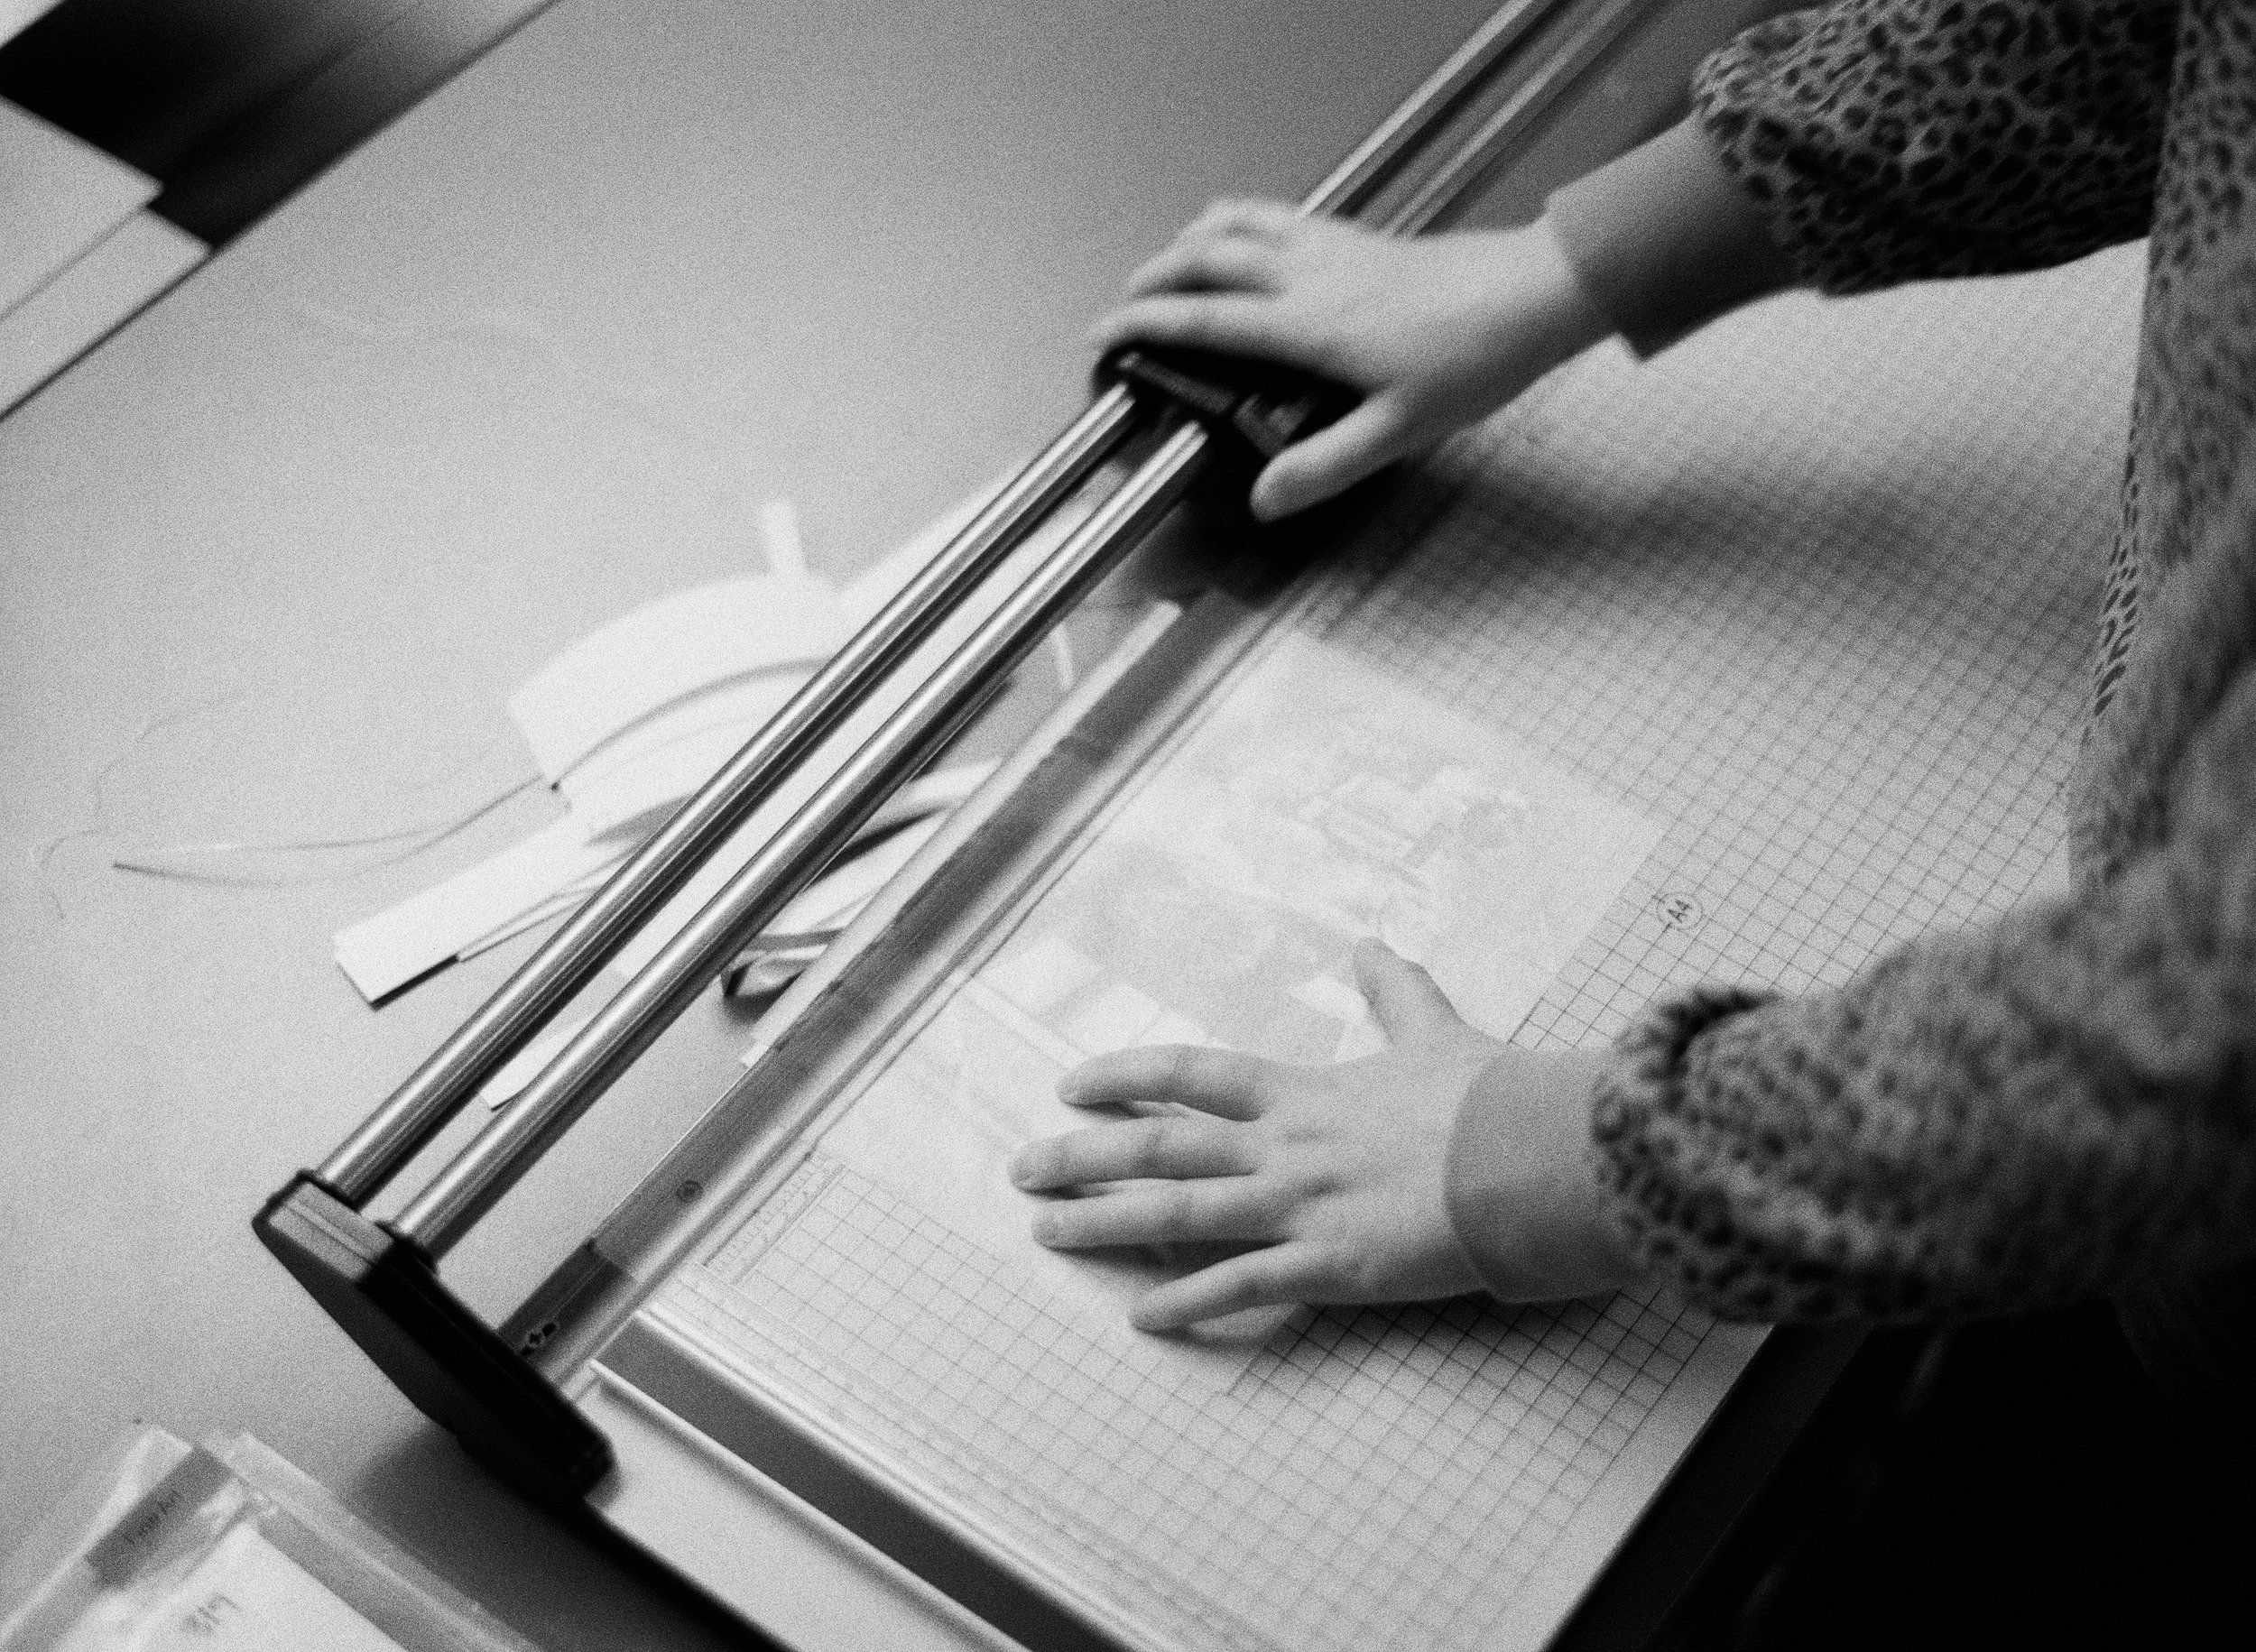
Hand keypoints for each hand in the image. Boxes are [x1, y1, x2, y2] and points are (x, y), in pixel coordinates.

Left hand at [1008, 940, 1633, 1330]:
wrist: (1533, 1154)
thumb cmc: (1488, 1097)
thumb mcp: (1434, 1031)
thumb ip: (1396, 990)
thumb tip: (1372, 942)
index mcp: (1302, 1091)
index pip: (1191, 1074)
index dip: (1125, 1077)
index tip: (1072, 1085)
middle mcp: (1284, 1147)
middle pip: (1160, 1147)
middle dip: (1082, 1156)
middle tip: (1022, 1169)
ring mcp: (1300, 1208)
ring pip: (1178, 1215)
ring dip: (1106, 1225)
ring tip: (1047, 1233)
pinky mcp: (1331, 1265)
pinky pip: (1244, 1287)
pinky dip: (1190, 1303)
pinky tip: (1143, 1319)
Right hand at [1091, 201, 1609, 518]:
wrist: (1538, 293)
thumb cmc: (1475, 358)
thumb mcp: (1400, 431)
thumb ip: (1325, 465)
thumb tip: (1264, 499)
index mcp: (1310, 325)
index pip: (1206, 320)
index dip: (1146, 325)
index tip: (1104, 334)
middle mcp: (1312, 274)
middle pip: (1208, 257)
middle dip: (1155, 276)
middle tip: (1125, 302)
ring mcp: (1335, 246)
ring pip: (1241, 223)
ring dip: (1193, 238)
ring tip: (1169, 260)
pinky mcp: (1360, 236)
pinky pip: (1280, 215)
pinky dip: (1241, 220)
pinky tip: (1244, 235)